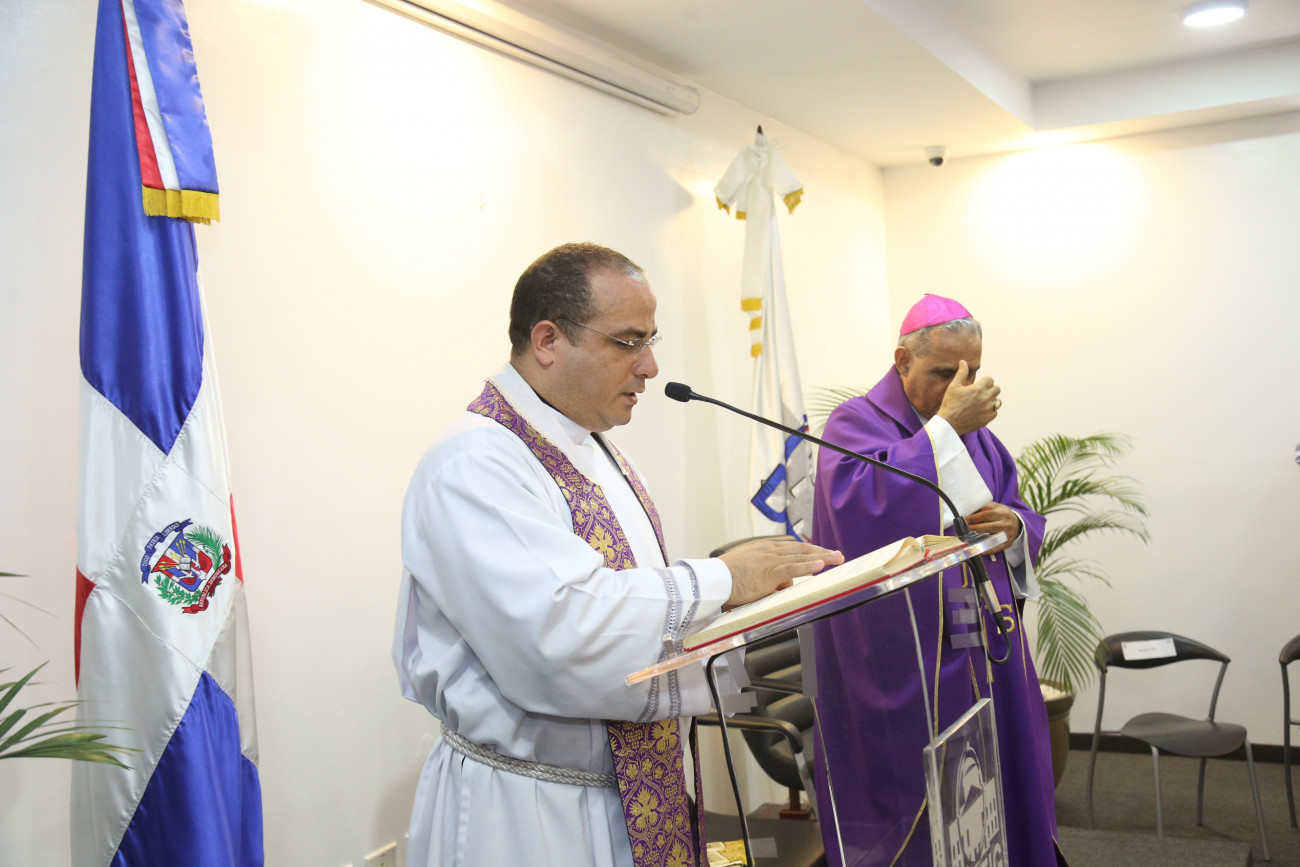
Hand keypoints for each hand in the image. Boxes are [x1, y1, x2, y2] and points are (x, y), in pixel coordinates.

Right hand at [718, 539, 844, 608]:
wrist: (713, 579)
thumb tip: (785, 586)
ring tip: (837, 558)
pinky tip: (821, 565)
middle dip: (821, 552)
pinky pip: (793, 568)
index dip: (808, 551)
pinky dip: (808, 566)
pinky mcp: (769, 572)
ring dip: (822, 557)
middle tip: (837, 554)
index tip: (821, 553)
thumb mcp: (748, 573)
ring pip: (801, 556)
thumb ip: (768, 577)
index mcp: (763, 549)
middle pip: (801, 549)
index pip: (792, 548)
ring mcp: (770, 560)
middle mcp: (769, 550)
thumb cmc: (726, 579)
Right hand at [936, 360, 1000, 434]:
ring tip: (981, 403)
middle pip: (997, 389)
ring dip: (991, 400)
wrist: (949, 423)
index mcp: (978, 388)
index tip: (978, 386)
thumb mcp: (953, 386)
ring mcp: (988, 409)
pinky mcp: (989, 418)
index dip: (984, 381)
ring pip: (998, 401)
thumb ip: (961, 373)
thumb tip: (963, 361)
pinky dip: (990, 411)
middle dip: (990, 390)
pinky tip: (980, 411)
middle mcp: (986, 398)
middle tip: (980, 394)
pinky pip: (995, 411)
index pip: (990, 379)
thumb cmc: (950, 403)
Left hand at [964, 503, 1019, 553]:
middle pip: (988, 527)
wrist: (1017, 523)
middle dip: (975, 528)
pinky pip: (997, 548)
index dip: (975, 518)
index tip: (965, 520)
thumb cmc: (1001, 514)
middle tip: (965, 530)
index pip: (986, 515)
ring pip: (992, 538)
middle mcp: (1006, 523)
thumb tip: (968, 512)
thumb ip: (984, 508)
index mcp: (1002, 513)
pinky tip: (980, 550)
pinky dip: (988, 550)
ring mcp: (1007, 534)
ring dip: (980, 540)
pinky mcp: (1008, 543)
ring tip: (969, 540)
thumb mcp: (995, 507)